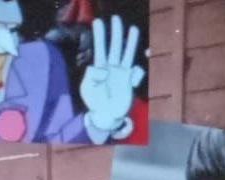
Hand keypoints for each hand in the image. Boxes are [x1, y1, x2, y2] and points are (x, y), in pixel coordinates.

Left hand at [79, 15, 144, 143]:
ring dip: (130, 42)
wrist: (106, 116)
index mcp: (99, 68)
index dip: (99, 35)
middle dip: (115, 32)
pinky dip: (137, 74)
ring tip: (133, 29)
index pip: (100, 48)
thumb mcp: (87, 89)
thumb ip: (91, 77)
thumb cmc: (94, 102)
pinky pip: (136, 71)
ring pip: (127, 54)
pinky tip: (133, 82)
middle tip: (115, 18)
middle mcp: (111, 67)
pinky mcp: (129, 81)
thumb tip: (101, 68)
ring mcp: (121, 73)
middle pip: (114, 46)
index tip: (98, 22)